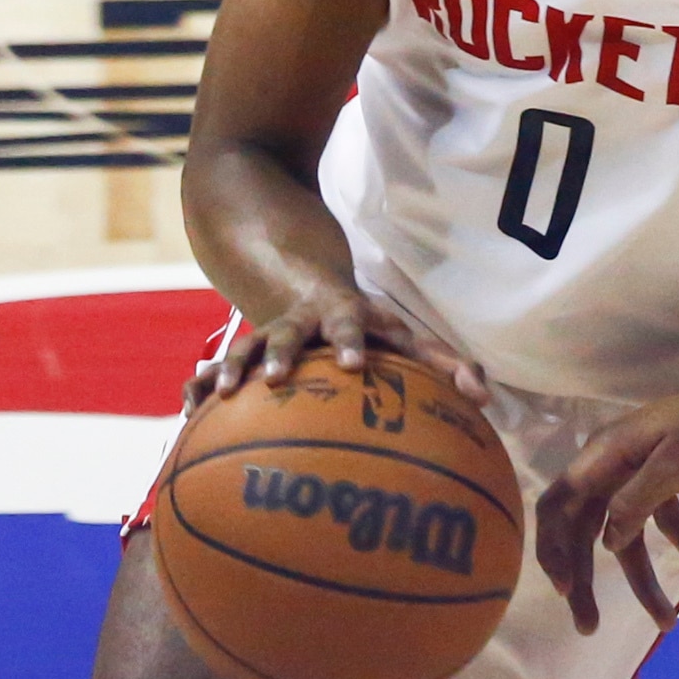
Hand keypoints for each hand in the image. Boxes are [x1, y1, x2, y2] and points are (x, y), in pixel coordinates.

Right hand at [186, 277, 489, 410]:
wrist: (304, 273)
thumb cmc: (369, 325)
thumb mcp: (404, 336)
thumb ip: (445, 365)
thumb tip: (487, 400)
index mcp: (351, 319)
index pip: (359, 328)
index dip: (355, 343)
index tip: (354, 366)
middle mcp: (311, 322)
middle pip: (296, 333)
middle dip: (282, 352)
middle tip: (280, 377)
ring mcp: (276, 331)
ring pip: (253, 344)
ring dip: (240, 366)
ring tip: (222, 392)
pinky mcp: (251, 346)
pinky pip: (225, 363)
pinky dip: (207, 381)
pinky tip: (191, 405)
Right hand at [533, 355, 678, 634]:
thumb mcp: (674, 464)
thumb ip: (636, 502)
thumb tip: (609, 543)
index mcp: (602, 458)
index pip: (559, 509)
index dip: (553, 550)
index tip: (565, 591)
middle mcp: (609, 470)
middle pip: (586, 533)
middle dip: (587, 582)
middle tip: (589, 627)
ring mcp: (635, 478)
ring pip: (627, 538)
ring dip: (644, 581)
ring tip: (668, 624)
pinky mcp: (663, 484)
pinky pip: (664, 526)